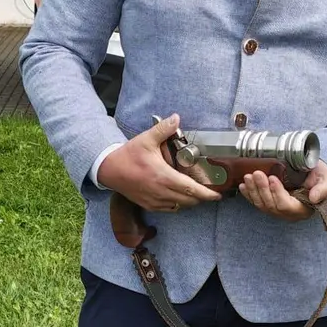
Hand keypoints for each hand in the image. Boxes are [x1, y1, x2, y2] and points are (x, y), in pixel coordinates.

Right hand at [99, 114, 223, 212]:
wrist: (109, 170)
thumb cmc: (128, 155)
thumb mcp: (146, 139)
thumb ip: (163, 129)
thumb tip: (176, 118)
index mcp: (163, 176)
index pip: (190, 189)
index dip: (206, 194)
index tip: (217, 195)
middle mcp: (160, 192)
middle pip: (189, 200)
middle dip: (202, 198)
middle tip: (211, 191)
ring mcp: (154, 201)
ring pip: (180, 206)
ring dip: (190, 201)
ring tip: (197, 192)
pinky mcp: (149, 205)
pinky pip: (169, 209)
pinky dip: (178, 204)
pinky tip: (180, 196)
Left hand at [239, 162, 326, 219]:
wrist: (312, 173)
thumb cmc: (320, 176)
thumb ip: (324, 188)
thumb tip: (313, 198)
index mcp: (302, 208)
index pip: (287, 205)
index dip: (277, 193)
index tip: (272, 178)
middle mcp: (288, 213)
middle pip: (271, 205)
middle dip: (262, 189)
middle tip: (256, 173)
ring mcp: (277, 209)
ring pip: (261, 204)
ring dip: (253, 190)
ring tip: (248, 176)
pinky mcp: (269, 204)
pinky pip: (256, 202)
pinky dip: (248, 194)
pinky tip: (243, 185)